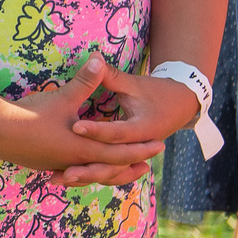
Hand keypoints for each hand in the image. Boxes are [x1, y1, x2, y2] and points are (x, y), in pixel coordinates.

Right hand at [0, 56, 168, 182]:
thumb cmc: (31, 116)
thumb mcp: (61, 98)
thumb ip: (84, 81)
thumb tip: (99, 59)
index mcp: (83, 149)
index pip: (120, 152)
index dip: (140, 149)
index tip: (159, 146)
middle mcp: (74, 162)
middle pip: (109, 169)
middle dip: (130, 166)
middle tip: (148, 165)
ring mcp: (59, 166)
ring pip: (91, 174)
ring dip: (109, 172)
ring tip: (120, 170)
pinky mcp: (46, 164)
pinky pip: (74, 172)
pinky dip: (86, 171)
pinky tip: (83, 167)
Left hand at [66, 63, 202, 185]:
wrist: (182, 105)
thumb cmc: (157, 92)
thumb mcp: (134, 84)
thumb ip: (111, 75)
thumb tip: (93, 57)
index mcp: (143, 129)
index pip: (116, 133)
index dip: (96, 130)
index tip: (75, 126)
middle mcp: (138, 148)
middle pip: (110, 162)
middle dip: (86, 169)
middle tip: (62, 172)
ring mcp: (133, 156)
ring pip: (106, 172)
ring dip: (83, 177)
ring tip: (56, 180)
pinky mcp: (125, 159)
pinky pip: (105, 171)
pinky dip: (86, 175)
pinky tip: (62, 178)